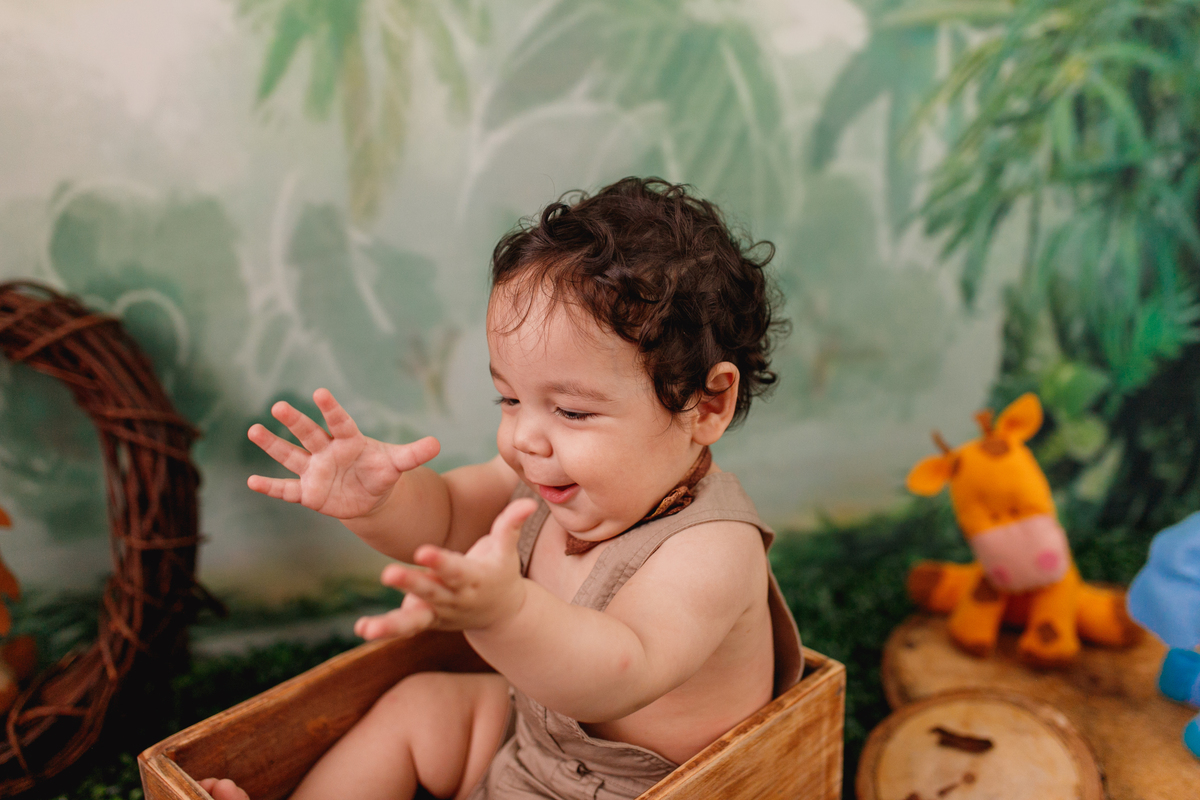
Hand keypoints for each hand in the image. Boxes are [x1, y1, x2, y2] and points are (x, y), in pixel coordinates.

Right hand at [246, 388, 439, 518]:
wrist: (369, 496)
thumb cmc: (381, 472)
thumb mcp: (398, 463)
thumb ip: (414, 453)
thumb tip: (437, 443)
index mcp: (349, 440)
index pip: (339, 421)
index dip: (330, 409)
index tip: (320, 393)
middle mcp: (327, 451)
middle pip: (309, 434)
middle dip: (295, 421)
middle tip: (278, 406)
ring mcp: (314, 470)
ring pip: (291, 456)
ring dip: (273, 445)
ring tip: (253, 429)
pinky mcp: (308, 492)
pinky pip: (286, 489)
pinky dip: (270, 487)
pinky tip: (252, 481)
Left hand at [354, 498, 537, 639]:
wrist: (501, 614)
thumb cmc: (500, 572)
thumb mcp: (506, 550)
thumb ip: (511, 523)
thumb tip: (531, 502)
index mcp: (473, 579)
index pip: (455, 569)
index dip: (439, 561)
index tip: (422, 551)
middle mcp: (454, 599)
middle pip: (430, 591)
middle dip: (410, 584)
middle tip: (387, 573)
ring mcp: (439, 613)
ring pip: (414, 620)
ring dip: (390, 624)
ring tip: (368, 628)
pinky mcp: (426, 621)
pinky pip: (404, 627)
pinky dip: (384, 629)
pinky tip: (361, 628)